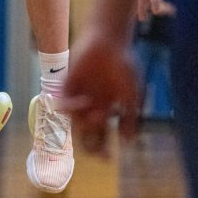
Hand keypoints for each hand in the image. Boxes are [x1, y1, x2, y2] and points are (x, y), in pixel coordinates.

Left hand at [61, 28, 139, 156]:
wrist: (109, 39)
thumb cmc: (124, 65)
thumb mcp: (134, 93)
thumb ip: (132, 117)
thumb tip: (129, 142)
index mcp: (107, 110)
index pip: (102, 137)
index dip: (103, 150)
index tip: (108, 158)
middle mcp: (91, 106)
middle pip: (86, 134)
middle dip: (91, 147)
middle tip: (96, 152)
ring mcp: (79, 96)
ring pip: (75, 121)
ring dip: (82, 124)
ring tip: (94, 116)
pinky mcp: (68, 85)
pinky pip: (63, 102)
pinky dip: (68, 107)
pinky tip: (78, 104)